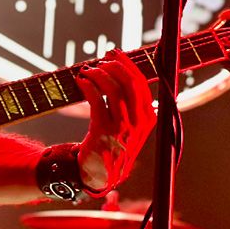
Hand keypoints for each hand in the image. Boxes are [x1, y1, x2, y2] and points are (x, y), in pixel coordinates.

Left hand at [76, 50, 155, 192]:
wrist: (103, 174)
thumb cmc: (116, 145)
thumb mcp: (133, 127)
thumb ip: (134, 105)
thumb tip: (125, 74)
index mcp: (149, 118)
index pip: (142, 83)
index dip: (127, 64)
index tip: (115, 54)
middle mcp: (138, 121)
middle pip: (129, 82)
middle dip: (115, 65)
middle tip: (102, 59)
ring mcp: (122, 127)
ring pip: (112, 88)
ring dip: (98, 74)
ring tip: (88, 71)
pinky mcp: (103, 130)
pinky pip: (96, 100)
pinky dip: (88, 86)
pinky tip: (81, 82)